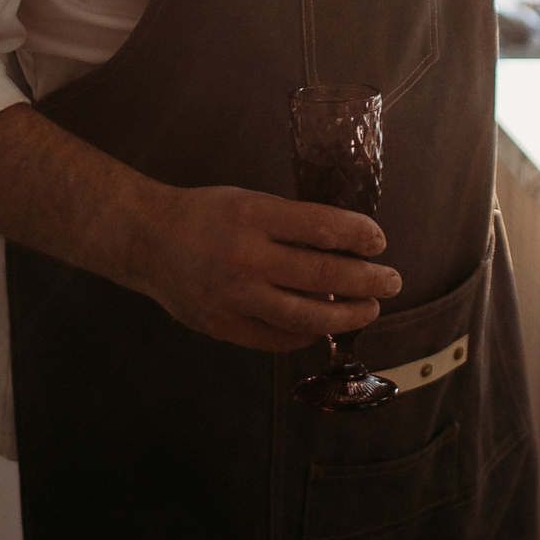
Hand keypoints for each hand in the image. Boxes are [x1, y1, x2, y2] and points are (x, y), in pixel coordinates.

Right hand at [128, 185, 400, 352]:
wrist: (148, 241)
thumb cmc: (206, 215)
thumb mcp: (249, 202)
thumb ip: (291, 225)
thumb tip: (347, 248)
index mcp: (252, 216)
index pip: (322, 227)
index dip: (359, 235)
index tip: (379, 241)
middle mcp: (245, 258)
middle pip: (323, 274)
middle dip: (368, 280)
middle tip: (392, 281)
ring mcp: (234, 297)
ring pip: (306, 316)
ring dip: (347, 315)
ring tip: (369, 309)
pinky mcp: (225, 326)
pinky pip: (279, 338)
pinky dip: (308, 333)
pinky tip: (323, 325)